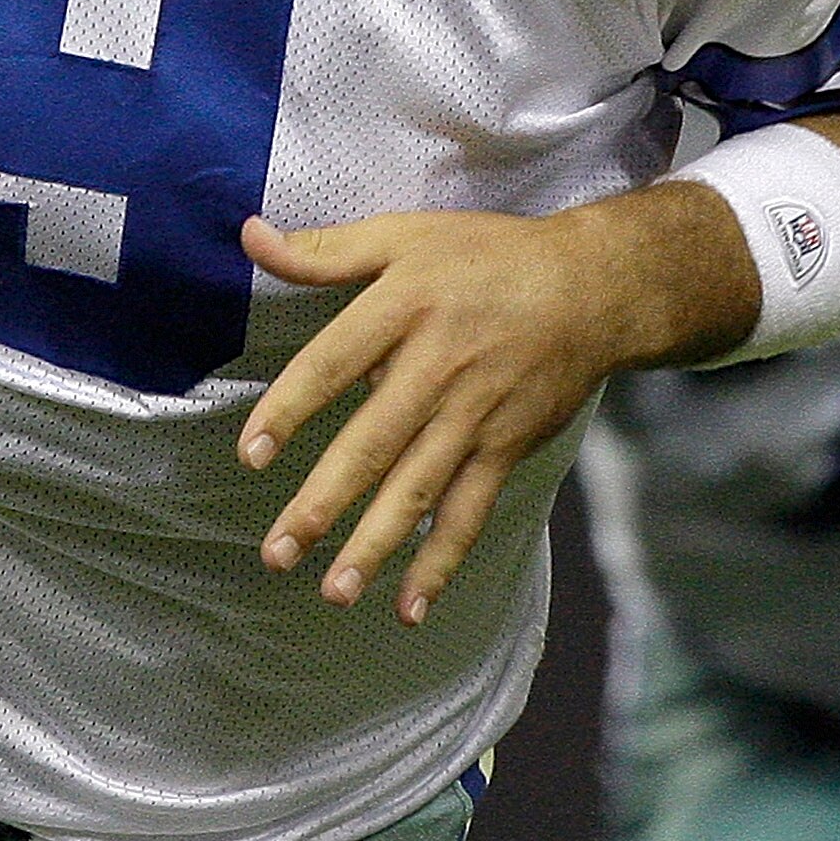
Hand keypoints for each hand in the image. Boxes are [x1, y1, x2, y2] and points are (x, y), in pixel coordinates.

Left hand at [233, 201, 705, 624]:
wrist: (591, 288)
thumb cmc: (484, 257)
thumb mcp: (403, 234)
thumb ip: (323, 249)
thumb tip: (248, 234)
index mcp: (403, 309)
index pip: (332, 365)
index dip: (290, 409)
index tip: (250, 454)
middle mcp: (438, 368)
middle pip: (373, 443)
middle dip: (324, 503)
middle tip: (278, 552)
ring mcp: (475, 415)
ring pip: (419, 489)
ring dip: (376, 545)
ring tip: (333, 591)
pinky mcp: (506, 447)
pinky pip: (470, 511)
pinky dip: (442, 561)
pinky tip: (409, 606)